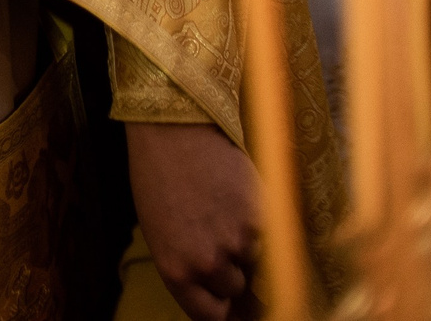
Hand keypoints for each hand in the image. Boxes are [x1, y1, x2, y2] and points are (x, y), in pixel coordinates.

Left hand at [128, 121, 261, 320]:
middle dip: (233, 271)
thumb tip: (222, 294)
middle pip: (236, 291)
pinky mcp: (262, 219)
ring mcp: (237, 243)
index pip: (212, 317)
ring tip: (226, 210)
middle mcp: (207, 264)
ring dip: (249, 246)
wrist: (174, 128)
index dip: (223, 309)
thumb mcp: (162, 232)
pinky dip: (262, 225)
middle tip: (221, 236)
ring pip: (257, 264)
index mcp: (175, 271)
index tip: (230, 301)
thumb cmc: (159, 177)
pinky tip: (239, 199)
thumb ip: (189, 268)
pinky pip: (271, 238)